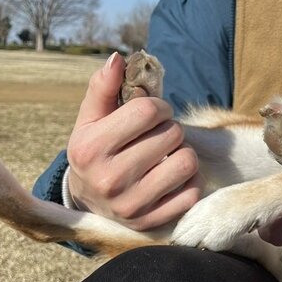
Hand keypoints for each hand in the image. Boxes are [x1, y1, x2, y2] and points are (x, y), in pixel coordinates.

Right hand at [66, 53, 201, 230]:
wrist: (89, 203)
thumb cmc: (96, 151)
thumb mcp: (89, 120)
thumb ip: (102, 87)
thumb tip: (117, 59)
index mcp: (90, 149)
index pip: (148, 111)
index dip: (159, 106)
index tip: (155, 113)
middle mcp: (109, 180)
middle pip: (172, 135)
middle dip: (170, 129)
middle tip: (159, 136)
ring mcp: (132, 206)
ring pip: (187, 162)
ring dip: (182, 153)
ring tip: (167, 156)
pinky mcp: (152, 223)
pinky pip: (193, 192)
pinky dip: (189, 180)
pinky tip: (172, 178)